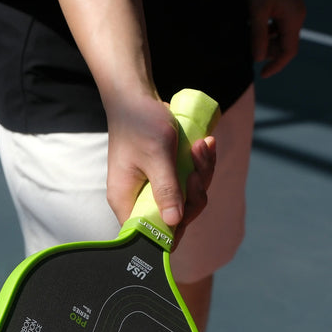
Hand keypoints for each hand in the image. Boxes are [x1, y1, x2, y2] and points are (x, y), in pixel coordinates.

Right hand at [104, 93, 215, 246]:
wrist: (137, 97)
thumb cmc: (140, 123)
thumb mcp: (156, 155)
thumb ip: (166, 189)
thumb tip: (174, 222)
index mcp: (126, 201)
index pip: (148, 235)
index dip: (170, 233)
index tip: (188, 211)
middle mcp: (138, 200)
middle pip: (175, 219)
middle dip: (194, 194)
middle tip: (197, 167)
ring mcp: (154, 189)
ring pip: (187, 199)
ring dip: (202, 173)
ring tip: (202, 145)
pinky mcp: (166, 177)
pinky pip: (189, 182)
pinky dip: (201, 164)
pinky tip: (204, 144)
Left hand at [248, 0, 305, 77]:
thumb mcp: (257, 10)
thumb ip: (258, 35)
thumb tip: (257, 58)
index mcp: (293, 20)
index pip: (288, 52)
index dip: (276, 66)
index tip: (262, 74)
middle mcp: (296, 17)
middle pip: (284, 45)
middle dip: (268, 51)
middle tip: (250, 47)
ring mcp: (292, 10)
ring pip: (280, 35)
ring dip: (266, 39)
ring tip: (250, 34)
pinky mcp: (286, 3)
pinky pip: (278, 24)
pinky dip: (267, 29)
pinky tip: (254, 23)